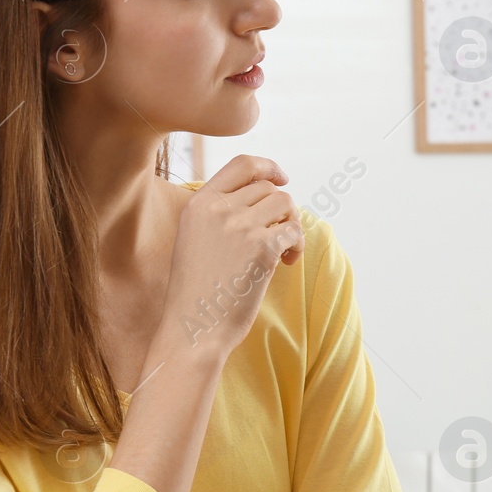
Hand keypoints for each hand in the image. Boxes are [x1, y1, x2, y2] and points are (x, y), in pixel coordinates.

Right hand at [162, 154, 305, 356]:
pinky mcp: (262, 246)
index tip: (282, 179)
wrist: (195, 326)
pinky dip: (297, 245)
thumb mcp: (195, 238)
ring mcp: (240, 225)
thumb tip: (265, 194)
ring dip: (291, 223)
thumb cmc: (198, 290)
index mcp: (199, 203)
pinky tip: (287, 263)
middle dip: (281, 209)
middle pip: (268, 188)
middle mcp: (218, 209)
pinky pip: (295, 229)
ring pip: (285, 203)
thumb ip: (219, 214)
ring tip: (283, 250)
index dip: (268, 167)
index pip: (242, 164)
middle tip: (280, 235)